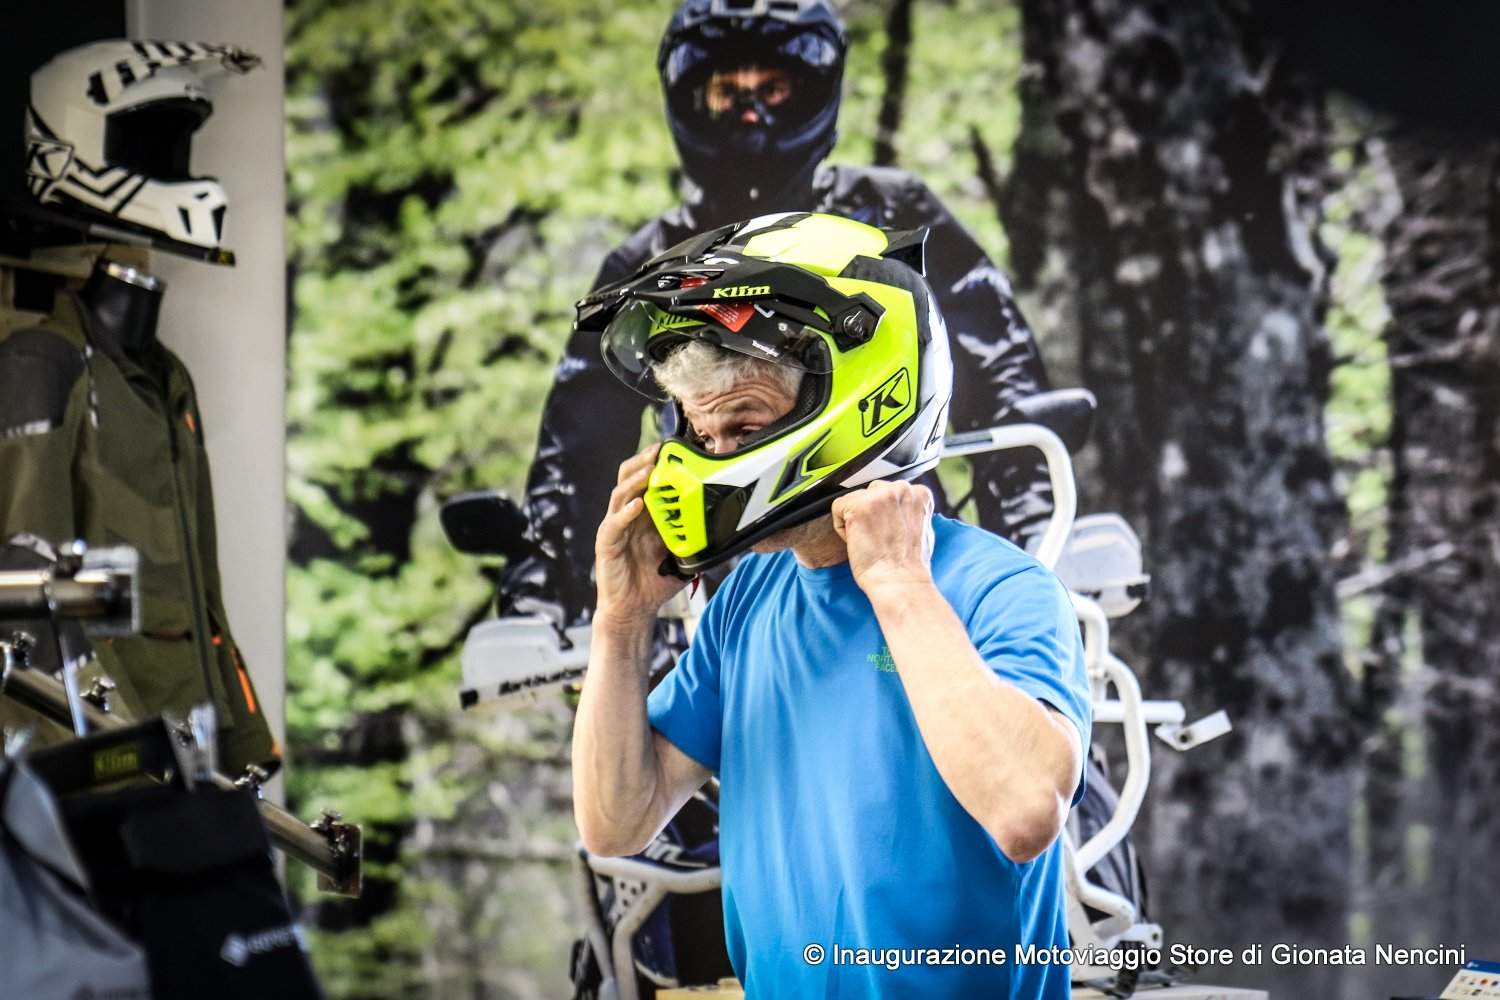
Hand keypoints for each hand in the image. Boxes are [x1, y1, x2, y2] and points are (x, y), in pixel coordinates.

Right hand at [594, 444, 687, 629]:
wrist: (634, 609)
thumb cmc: (655, 581)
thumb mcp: (682, 555)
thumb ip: (696, 538)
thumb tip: (728, 528)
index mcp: (644, 514)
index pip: (647, 479)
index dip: (658, 462)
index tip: (676, 448)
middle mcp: (627, 516)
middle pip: (629, 477)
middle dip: (644, 461)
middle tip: (661, 450)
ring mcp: (615, 528)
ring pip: (620, 495)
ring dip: (635, 481)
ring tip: (650, 470)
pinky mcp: (606, 544)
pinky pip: (614, 524)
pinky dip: (626, 513)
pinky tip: (639, 504)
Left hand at [831, 480, 935, 597]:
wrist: (900, 582)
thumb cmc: (910, 565)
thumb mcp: (921, 527)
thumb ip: (909, 510)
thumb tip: (896, 509)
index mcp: (919, 493)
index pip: (891, 492)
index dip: (886, 515)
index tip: (890, 532)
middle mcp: (901, 488)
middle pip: (872, 492)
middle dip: (871, 513)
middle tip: (879, 538)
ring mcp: (879, 495)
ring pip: (855, 499)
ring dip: (857, 519)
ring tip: (871, 540)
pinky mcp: (859, 505)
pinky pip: (838, 508)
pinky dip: (842, 528)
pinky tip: (859, 542)